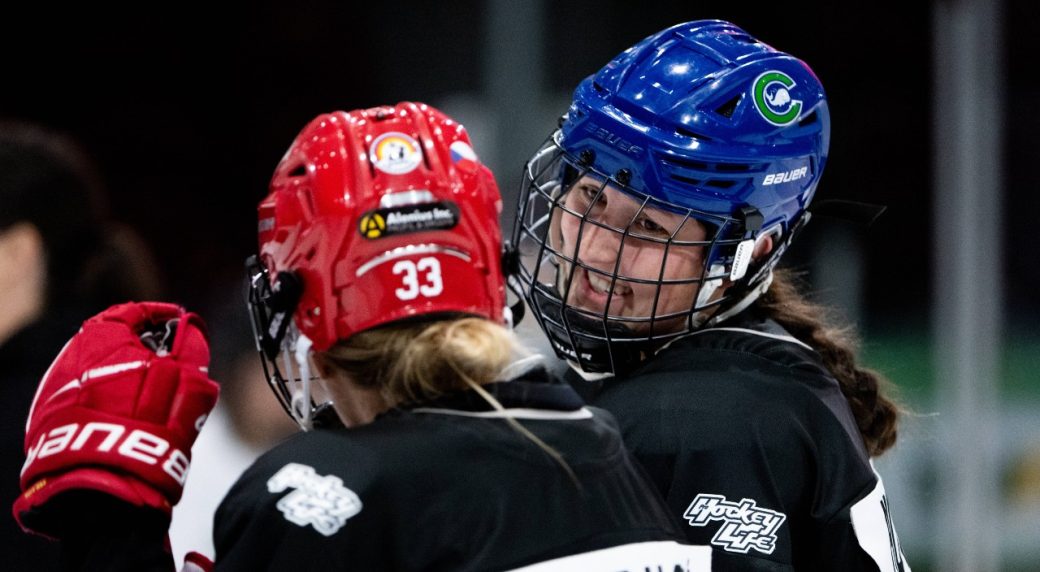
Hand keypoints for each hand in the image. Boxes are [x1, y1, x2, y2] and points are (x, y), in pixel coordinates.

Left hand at [13, 302, 219, 538]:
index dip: (160, 314)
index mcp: (103, 335)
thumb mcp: (187, 377)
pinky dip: (104, 398)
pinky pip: (82, 396)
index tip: (178, 321)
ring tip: (149, 394)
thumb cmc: (152, 421)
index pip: (131, 311)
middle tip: (168, 358)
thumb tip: (193, 327)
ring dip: (122, 373)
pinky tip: (125, 416)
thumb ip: (192, 346)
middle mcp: (73, 355)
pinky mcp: (49, 415)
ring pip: (95, 370)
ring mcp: (57, 386)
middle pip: (110, 340)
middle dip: (141, 346)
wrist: (107, 475)